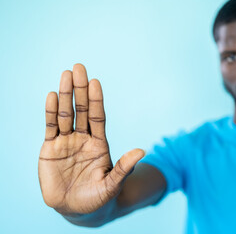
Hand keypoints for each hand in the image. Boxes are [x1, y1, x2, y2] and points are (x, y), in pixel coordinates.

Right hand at [38, 64, 143, 214]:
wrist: (77, 209)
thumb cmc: (98, 198)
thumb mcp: (112, 184)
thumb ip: (123, 168)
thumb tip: (142, 151)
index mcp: (99, 143)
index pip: (98, 117)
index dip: (96, 100)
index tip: (96, 82)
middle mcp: (83, 138)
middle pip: (81, 109)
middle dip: (80, 89)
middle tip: (79, 67)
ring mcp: (66, 142)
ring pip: (65, 114)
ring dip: (64, 95)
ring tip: (65, 75)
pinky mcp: (50, 148)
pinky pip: (50, 127)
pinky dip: (50, 112)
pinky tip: (51, 95)